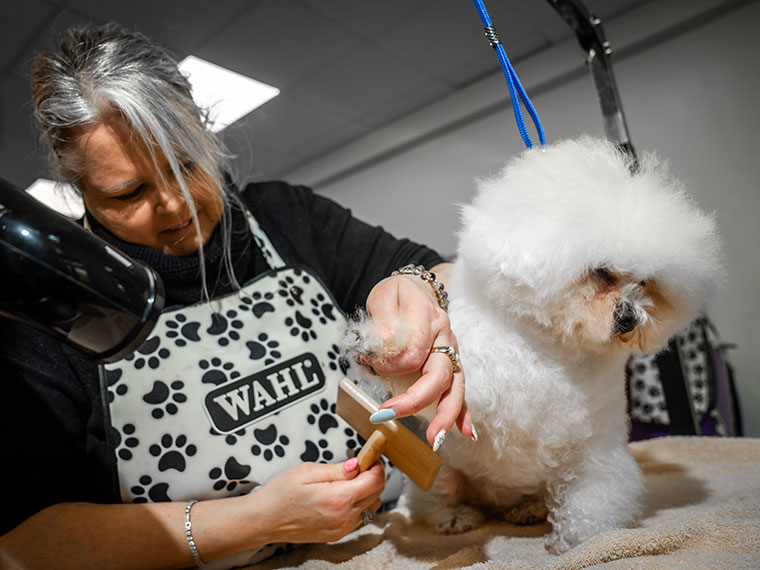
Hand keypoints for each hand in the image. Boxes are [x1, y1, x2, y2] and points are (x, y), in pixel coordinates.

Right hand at [253, 458, 384, 543]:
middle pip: (377, 493)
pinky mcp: (337, 534)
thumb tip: (358, 464)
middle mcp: (345, 516)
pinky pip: (359, 517)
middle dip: (372, 476)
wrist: (265, 519)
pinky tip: (341, 496)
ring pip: (371, 506)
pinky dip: (357, 505)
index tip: (369, 458)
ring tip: (347, 482)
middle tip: (357, 466)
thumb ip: (337, 469)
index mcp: (339, 498)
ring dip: (366, 492)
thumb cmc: (281, 493)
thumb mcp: (307, 471)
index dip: (376, 466)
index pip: (376, 481)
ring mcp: (342, 528)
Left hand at [364, 263, 473, 444]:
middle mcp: (445, 336)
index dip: (390, 365)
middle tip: (387, 413)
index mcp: (427, 316)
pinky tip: (466, 432)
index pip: (413, 351)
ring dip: (445, 414)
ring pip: (455, 387)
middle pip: (438, 374)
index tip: (371, 365)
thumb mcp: (384, 297)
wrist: (418, 289)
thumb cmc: (398, 296)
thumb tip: (385, 345)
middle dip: (415, 399)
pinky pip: (460, 391)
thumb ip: (384, 320)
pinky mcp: (452, 366)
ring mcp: (451, 353)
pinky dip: (463, 413)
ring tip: (434, 437)